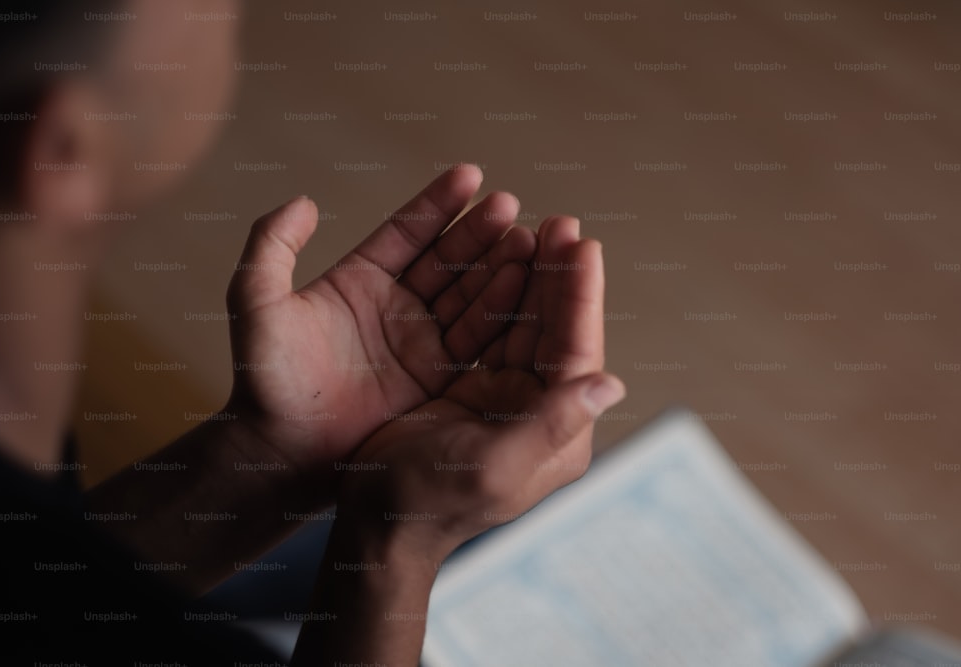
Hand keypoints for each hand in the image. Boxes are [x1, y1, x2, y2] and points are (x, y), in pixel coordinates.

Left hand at [223, 165, 535, 491]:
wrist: (283, 450)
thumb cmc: (264, 379)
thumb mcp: (256, 303)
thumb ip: (271, 246)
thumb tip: (303, 201)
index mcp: (360, 280)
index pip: (408, 231)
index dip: (438, 203)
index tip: (471, 175)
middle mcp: (397, 306)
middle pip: (447, 259)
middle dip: (479, 232)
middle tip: (511, 207)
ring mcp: (421, 342)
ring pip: (469, 296)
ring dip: (498, 268)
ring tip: (528, 241)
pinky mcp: (438, 379)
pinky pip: (476, 342)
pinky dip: (500, 316)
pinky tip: (524, 288)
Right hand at [334, 217, 625, 561]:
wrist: (378, 520)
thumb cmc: (431, 501)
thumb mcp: (495, 467)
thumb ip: (552, 426)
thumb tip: (613, 384)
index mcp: (555, 434)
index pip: (578, 353)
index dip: (581, 298)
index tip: (583, 244)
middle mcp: (537, 412)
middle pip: (555, 331)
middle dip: (560, 277)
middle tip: (561, 224)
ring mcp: (503, 397)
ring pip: (524, 324)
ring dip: (530, 278)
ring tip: (533, 229)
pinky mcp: (469, 387)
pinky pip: (488, 331)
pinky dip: (494, 294)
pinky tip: (495, 261)